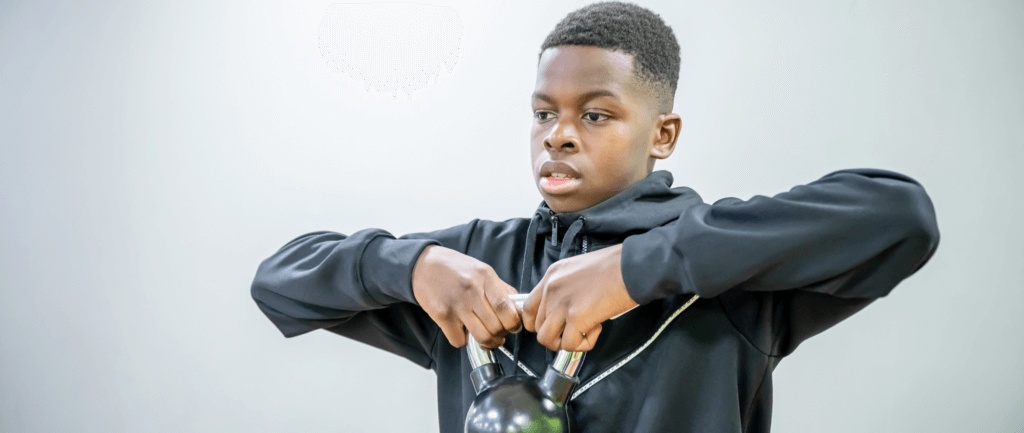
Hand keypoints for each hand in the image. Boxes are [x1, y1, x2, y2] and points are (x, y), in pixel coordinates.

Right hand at [412, 245, 522, 348]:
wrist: (424, 265)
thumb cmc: (454, 268)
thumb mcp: (481, 270)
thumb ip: (500, 288)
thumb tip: (516, 307)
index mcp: (485, 277)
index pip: (507, 308)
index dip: (514, 323)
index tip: (513, 327)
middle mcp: (472, 290)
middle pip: (496, 326)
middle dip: (501, 335)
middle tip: (499, 334)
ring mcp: (456, 304)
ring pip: (481, 337)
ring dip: (487, 343)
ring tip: (486, 338)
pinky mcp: (442, 315)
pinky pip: (459, 340)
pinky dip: (464, 341)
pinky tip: (463, 331)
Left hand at [522, 244, 638, 351]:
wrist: (632, 267)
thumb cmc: (615, 267)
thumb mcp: (579, 269)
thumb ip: (566, 288)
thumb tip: (565, 310)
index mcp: (552, 275)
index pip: (528, 306)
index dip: (537, 323)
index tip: (550, 327)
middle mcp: (552, 289)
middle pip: (538, 327)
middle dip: (557, 334)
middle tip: (576, 329)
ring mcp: (562, 303)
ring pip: (547, 339)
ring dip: (566, 342)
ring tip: (585, 332)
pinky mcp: (576, 317)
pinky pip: (569, 344)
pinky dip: (583, 344)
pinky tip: (596, 330)